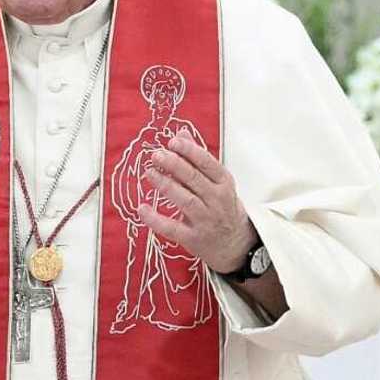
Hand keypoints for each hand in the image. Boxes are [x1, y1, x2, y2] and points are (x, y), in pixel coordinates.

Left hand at [138, 128, 256, 272]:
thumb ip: (198, 158)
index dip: (190, 151)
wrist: (237, 245)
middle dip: (175, 165)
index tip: (173, 142)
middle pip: (195, 180)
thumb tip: (181, 133)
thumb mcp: (218, 182)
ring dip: (166, 185)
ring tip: (149, 172)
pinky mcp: (193, 238)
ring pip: (185, 200)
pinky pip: (172, 228)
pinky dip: (156, 219)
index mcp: (224, 183)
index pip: (208, 164)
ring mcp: (206, 221)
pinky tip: (142, 208)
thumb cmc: (223, 207)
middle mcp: (217, 201)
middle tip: (156, 155)